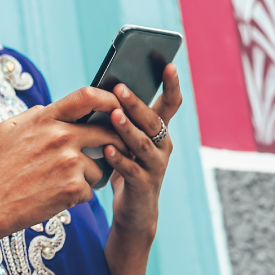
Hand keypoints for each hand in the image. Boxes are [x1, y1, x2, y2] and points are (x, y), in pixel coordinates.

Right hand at [0, 86, 125, 274]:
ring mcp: (69, 162)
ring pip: (100, 166)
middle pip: (108, 134)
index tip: (118, 106)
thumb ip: (33, 116)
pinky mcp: (74, 188)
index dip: (110, 98)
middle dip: (115, 143)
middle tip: (111, 152)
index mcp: (45, 119)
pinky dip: (78, 195)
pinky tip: (57, 196)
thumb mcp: (6, 129)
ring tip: (63, 181)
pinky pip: (91, 189)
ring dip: (89, 175)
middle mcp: (61, 136)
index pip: (87, 97)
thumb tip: (50, 109)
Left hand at [103, 63, 180, 237]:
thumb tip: (102, 86)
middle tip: (120, 87)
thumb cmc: (126, 165)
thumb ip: (121, 116)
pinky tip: (107, 150)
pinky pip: (131, 170)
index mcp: (158, 131)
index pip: (170, 104)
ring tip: (114, 115)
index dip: (171, 85)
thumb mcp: (126, 138)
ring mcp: (155, 166)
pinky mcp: (143, 185)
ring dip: (127, 128)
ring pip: (142, 144)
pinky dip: (120, 159)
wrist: (134, 210)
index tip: (169, 64)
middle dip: (137, 103)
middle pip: (153, 121)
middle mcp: (162, 146)